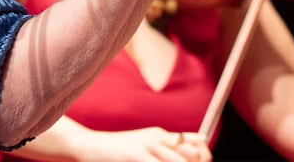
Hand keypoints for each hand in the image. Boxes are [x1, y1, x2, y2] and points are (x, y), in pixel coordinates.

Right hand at [82, 127, 210, 161]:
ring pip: (179, 161)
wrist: (88, 145)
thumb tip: (200, 141)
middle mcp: (157, 137)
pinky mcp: (136, 154)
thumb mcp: (145, 142)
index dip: (204, 158)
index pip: (195, 146)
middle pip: (191, 155)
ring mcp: (147, 145)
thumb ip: (168, 143)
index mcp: (161, 135)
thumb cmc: (117, 149)